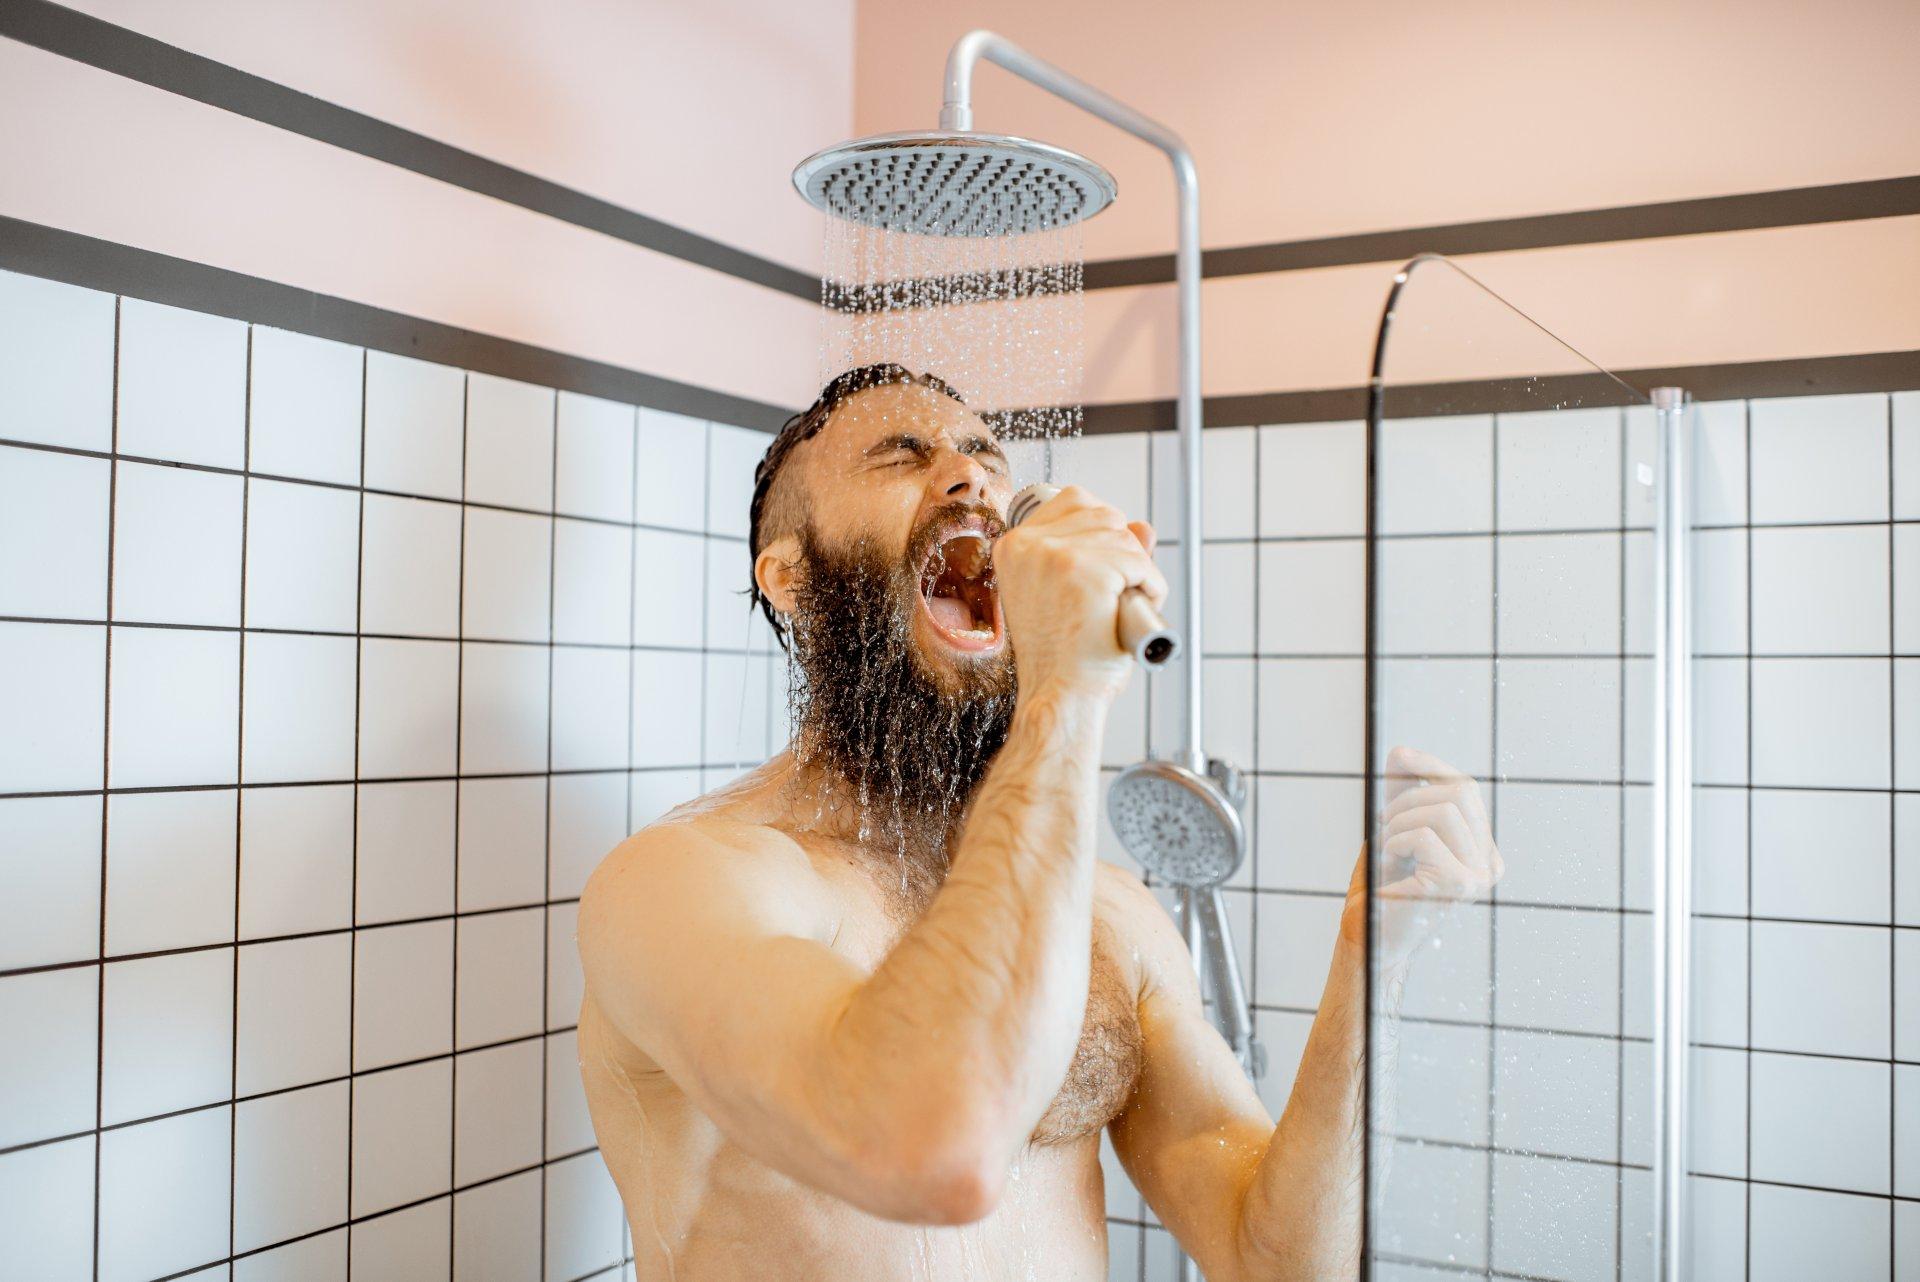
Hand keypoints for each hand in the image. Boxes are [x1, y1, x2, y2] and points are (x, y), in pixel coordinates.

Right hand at [991, 485, 1165, 699]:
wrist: (1057, 697)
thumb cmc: (1062, 658)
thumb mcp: (1072, 594)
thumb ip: (1102, 552)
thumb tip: (1142, 526)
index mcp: (1013, 546)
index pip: (1075, 500)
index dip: (1102, 531)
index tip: (1103, 568)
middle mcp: (1027, 544)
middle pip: (1105, 514)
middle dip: (1125, 552)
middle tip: (1115, 594)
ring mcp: (1055, 555)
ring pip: (1126, 539)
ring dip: (1139, 573)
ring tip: (1121, 607)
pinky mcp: (1085, 572)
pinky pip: (1141, 564)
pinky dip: (1151, 588)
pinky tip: (1131, 611)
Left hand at [1342, 746, 1501, 968]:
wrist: (1366, 938)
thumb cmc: (1380, 888)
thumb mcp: (1394, 829)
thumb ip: (1403, 794)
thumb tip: (1403, 751)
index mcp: (1482, 851)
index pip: (1466, 788)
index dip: (1431, 765)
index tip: (1398, 755)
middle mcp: (1489, 864)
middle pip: (1460, 791)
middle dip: (1409, 798)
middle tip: (1383, 824)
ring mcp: (1478, 876)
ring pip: (1442, 810)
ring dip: (1398, 824)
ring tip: (1388, 851)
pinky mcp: (1457, 884)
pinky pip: (1422, 835)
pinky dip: (1393, 844)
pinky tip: (1389, 870)